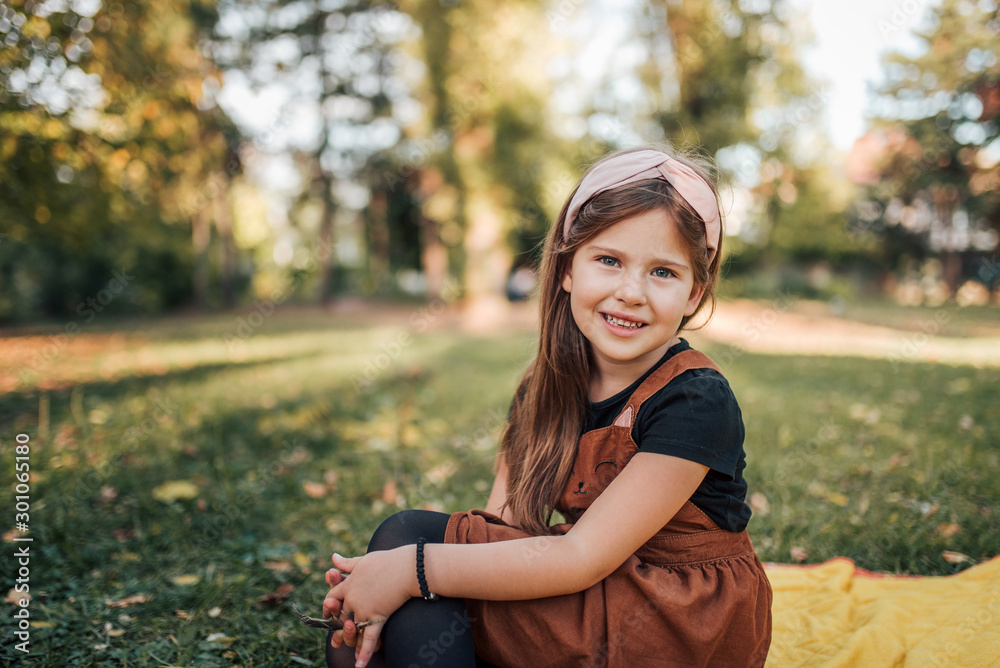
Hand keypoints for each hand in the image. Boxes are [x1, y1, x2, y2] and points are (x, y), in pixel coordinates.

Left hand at [324, 548, 415, 667]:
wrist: (408, 567)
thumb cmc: (388, 561)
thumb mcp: (364, 560)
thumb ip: (348, 563)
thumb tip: (333, 558)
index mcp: (349, 583)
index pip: (332, 596)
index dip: (329, 606)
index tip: (329, 612)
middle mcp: (352, 597)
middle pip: (340, 616)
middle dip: (337, 628)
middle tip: (334, 640)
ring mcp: (364, 608)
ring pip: (352, 629)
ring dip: (348, 642)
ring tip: (345, 651)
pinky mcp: (377, 616)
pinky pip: (369, 638)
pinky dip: (364, 653)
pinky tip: (359, 666)